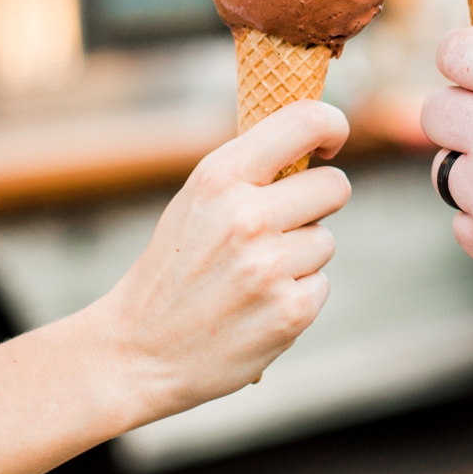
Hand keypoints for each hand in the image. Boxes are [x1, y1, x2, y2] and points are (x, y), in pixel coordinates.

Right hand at [85, 101, 350, 427]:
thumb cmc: (174, 268)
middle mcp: (247, 216)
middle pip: (334, 186)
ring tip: (250, 276)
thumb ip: (250, 170)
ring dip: (300, 257)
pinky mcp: (290, 311)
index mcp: (219, 176)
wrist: (138, 351)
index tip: (331, 142)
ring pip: (325, 240)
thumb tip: (314, 137)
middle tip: (280, 226)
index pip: (304, 121)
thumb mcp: (196, 202)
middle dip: (317, 203)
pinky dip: (296, 296)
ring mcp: (271, 266)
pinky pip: (321, 284)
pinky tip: (256, 306)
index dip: (332, 124)